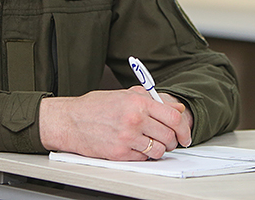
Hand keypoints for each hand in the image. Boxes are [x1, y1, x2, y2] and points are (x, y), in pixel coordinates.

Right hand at [39, 87, 191, 160]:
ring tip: (148, 143)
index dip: (183, 128)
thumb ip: (151, 99)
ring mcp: (127, 138)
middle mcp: (134, 119)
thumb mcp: (123, 94)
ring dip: (158, 149)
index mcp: (137, 102)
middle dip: (172, 141)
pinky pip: (144, 158)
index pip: (174, 117)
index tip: (184, 134)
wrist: (70, 121)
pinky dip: (143, 155)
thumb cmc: (94, 107)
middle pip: (169, 136)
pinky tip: (134, 147)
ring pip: (159, 151)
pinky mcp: (120, 153)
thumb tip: (176, 108)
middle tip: (167, 140)